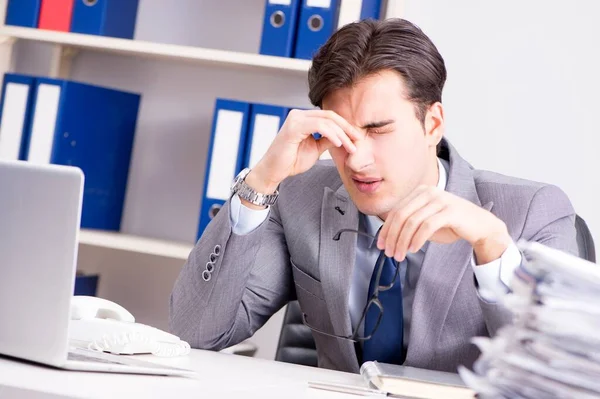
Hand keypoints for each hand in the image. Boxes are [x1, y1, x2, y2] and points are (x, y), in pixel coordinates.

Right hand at [247, 109, 358, 194]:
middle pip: (330, 116)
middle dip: (347, 128)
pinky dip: (331, 134)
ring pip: (326, 121)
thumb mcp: (315, 149)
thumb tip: (344, 138)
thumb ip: (327, 141)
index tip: (356, 138)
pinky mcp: (293, 127)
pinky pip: (318, 126)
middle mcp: (299, 115)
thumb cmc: (290, 161)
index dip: (345, 126)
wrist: (273, 171)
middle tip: (358, 140)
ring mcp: (295, 119)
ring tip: (349, 147)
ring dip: (341, 134)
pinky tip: (338, 143)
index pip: (329, 117)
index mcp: (304, 118)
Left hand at [377, 186, 510, 264]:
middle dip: (392, 236)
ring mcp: (440, 200)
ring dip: (403, 241)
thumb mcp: (425, 221)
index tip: (381, 244)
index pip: (396, 211)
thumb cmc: (451, 225)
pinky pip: (427, 226)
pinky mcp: (450, 211)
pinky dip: (417, 240)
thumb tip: (388, 237)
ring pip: (412, 222)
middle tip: (389, 252)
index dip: (386, 229)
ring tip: (400, 255)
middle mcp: (428, 192)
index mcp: (420, 191)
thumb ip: (408, 224)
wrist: (480, 226)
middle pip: (401, 215)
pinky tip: (413, 250)